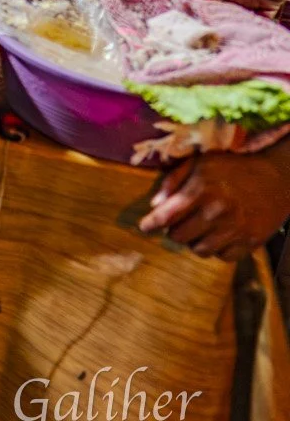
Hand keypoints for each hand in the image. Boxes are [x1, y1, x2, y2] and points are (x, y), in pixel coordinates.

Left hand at [138, 145, 289, 260]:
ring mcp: (235, 229)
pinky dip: (216, 250)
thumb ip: (173, 180)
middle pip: (179, 236)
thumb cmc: (233, 168)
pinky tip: (217, 236)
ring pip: (199, 250)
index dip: (151, 223)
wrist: (277, 178)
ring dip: (193, 242)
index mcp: (201, 189)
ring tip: (197, 230)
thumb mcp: (200, 163)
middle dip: (173, 230)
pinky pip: (223, 257)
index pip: (167, 214)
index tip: (144, 227)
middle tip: (178, 223)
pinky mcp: (251, 241)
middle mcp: (217, 212)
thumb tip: (155, 204)